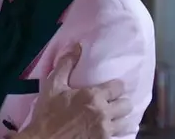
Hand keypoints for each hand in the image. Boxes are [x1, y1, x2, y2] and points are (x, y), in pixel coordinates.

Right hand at [16, 44, 132, 138]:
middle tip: (112, 102)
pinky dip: (116, 132)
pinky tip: (107, 130)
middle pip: (127, 105)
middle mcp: (103, 113)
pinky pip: (119, 136)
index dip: (115, 86)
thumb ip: (66, 64)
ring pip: (126, 123)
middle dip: (121, 102)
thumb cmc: (47, 113)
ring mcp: (105, 131)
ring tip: (112, 116)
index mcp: (93, 96)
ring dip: (120, 118)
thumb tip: (76, 46)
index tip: (110, 87)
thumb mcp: (53, 86)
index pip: (119, 87)